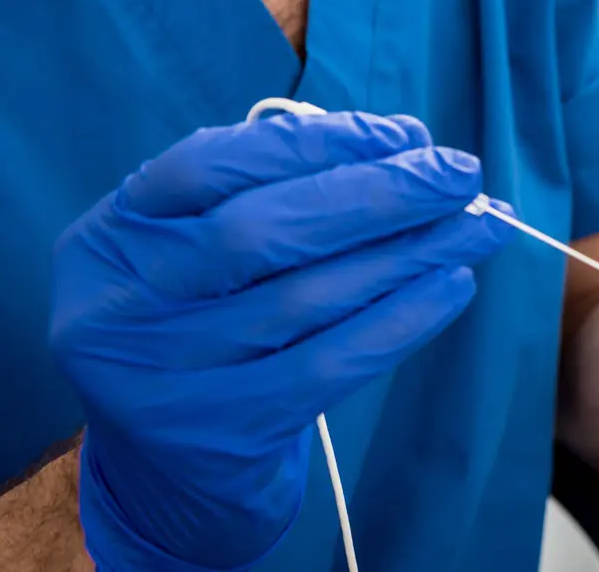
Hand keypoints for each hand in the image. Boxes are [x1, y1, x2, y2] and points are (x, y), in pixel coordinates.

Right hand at [49, 112, 506, 571]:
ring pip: (308, 297)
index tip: (406, 133)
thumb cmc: (205, 319)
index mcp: (115, 233)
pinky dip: (401, 319)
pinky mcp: (221, 435)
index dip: (317, 141)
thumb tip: (407, 145)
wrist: (163, 465)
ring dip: (411, 252)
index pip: (214, 163)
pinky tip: (454, 285)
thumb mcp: (203, 247)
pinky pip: (328, 366)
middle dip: (380, 193)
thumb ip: (282, 189)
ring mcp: (164, 377)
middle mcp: (125, 303)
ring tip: (483, 224)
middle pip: (263, 229)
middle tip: (462, 173)